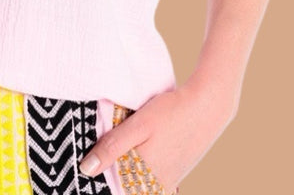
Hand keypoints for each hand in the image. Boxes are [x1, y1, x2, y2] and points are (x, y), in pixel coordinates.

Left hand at [78, 83, 235, 191]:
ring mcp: (168, 180)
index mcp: (145, 175)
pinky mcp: (175, 172)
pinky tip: (140, 148)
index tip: (89, 163)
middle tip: (99, 154)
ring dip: (127, 167)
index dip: (101, 174)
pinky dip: (142, 166)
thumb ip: (112, 148)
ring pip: (138, 180)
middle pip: (127, 185)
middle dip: (113, 171)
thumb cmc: (172, 112)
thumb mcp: (137, 125)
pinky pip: (152, 176)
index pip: (115, 186)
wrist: (207, 106)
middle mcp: (157, 184)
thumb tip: (86, 170)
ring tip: (120, 146)